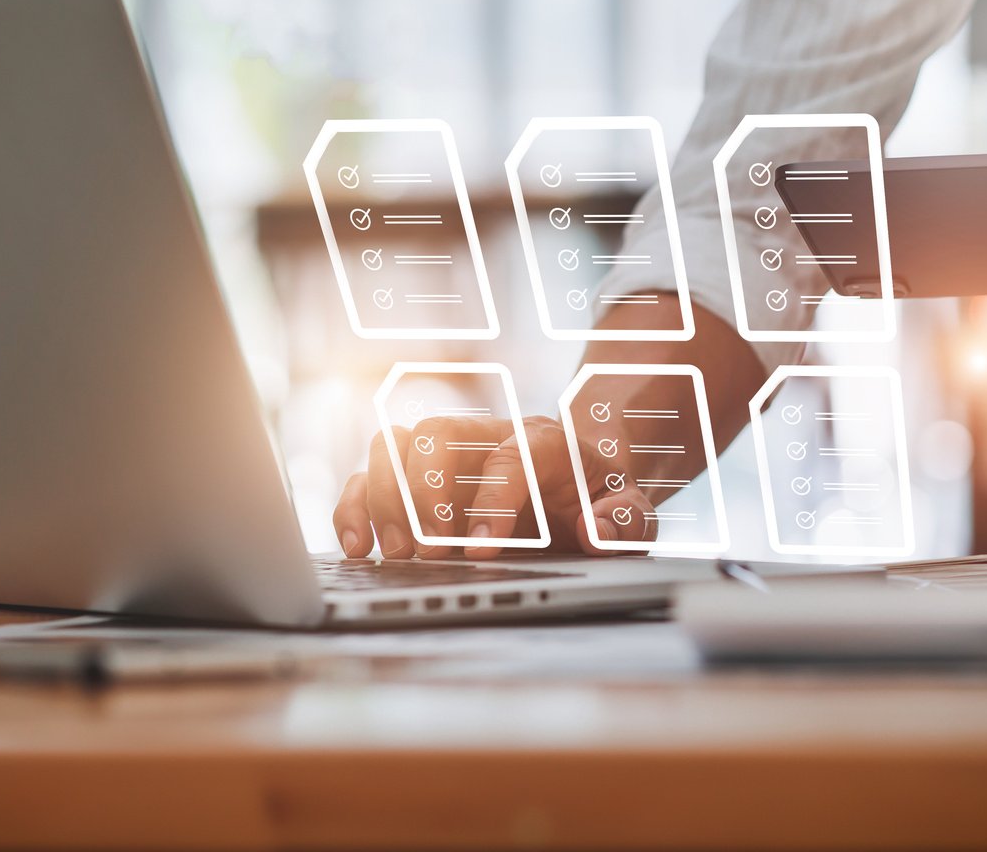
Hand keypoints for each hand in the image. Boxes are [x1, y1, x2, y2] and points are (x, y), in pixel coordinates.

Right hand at [331, 415, 658, 559]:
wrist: (582, 478)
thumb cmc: (601, 495)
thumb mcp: (632, 509)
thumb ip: (628, 520)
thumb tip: (598, 532)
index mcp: (545, 441)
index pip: (511, 456)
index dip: (492, 501)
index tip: (480, 549)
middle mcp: (488, 437)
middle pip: (437, 432)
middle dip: (424, 491)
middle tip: (428, 550)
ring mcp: (448, 456)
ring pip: (395, 444)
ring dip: (383, 497)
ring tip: (395, 554)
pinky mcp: (419, 480)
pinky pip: (370, 476)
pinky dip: (355, 505)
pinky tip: (358, 546)